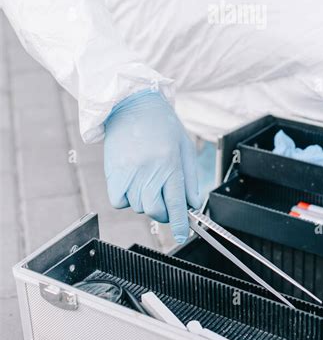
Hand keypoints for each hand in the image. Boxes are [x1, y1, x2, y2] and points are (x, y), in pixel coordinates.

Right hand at [104, 89, 200, 243]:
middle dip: (164, 212)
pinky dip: (127, 199)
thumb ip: (190, 178)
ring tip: (149, 182)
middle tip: (167, 201)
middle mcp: (147, 170)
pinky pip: (119, 201)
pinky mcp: (112, 173)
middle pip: (155, 210)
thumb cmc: (161, 123)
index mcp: (168, 163)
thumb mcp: (183, 147)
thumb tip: (193, 204)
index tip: (183, 234)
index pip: (175, 203)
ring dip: (146, 202)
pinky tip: (133, 185)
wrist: (131, 105)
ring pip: (138, 206)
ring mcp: (128, 172)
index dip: (180, 224)